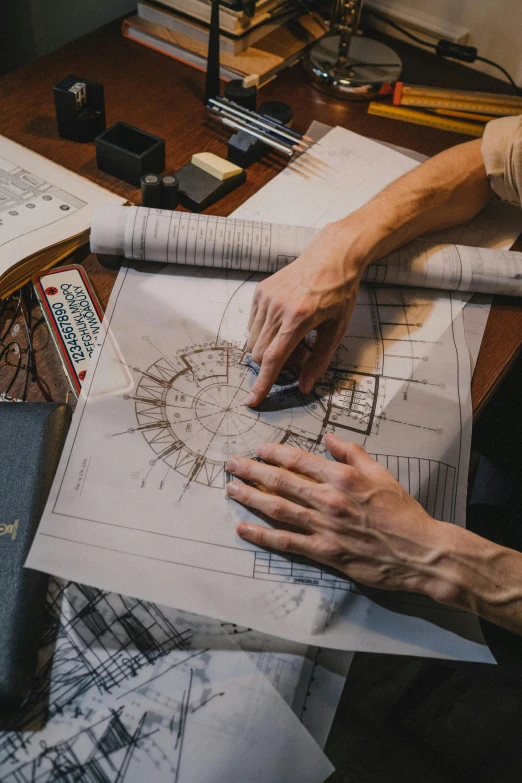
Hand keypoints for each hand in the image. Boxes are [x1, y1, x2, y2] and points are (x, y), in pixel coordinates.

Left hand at [226, 435, 455, 601]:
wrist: (420, 552)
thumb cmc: (403, 513)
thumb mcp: (381, 474)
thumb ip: (353, 453)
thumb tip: (330, 438)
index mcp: (342, 477)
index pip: (299, 459)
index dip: (274, 452)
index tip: (258, 449)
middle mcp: (329, 499)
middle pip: (280, 480)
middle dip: (252, 470)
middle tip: (232, 464)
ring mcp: (324, 526)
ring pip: (277, 508)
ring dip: (250, 497)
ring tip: (231, 490)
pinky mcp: (324, 551)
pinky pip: (286, 542)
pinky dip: (261, 535)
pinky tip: (243, 528)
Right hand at [245, 222, 367, 406]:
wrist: (331, 256)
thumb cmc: (339, 293)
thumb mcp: (337, 330)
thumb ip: (319, 361)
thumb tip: (303, 387)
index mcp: (299, 318)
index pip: (274, 359)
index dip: (263, 383)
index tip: (253, 400)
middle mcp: (278, 307)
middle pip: (261, 354)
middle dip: (276, 363)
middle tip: (300, 353)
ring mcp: (266, 298)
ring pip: (253, 342)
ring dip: (270, 348)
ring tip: (293, 336)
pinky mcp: (260, 292)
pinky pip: (252, 325)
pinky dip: (265, 333)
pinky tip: (284, 322)